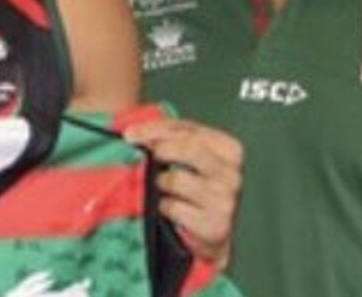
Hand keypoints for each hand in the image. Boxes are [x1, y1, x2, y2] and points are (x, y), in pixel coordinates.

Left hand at [124, 118, 242, 267]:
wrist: (211, 231)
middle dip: (159, 148)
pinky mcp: (214, 225)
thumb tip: (133, 132)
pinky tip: (167, 207)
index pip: (188, 130)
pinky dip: (163, 206)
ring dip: (160, 182)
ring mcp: (225, 200)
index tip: (129, 133)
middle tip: (140, 153)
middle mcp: (232, 174)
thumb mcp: (189, 156)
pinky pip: (173, 207)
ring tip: (162, 187)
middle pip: (188, 148)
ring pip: (176, 179)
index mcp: (230, 150)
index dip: (155, 129)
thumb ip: (168, 138)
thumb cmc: (195, 187)